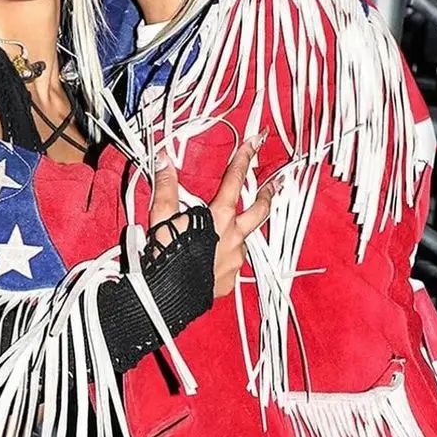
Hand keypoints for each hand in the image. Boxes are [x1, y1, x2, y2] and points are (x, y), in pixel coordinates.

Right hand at [146, 136, 274, 297]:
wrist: (167, 294)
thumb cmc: (165, 255)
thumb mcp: (162, 216)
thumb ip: (166, 187)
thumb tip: (164, 159)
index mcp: (219, 216)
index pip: (234, 179)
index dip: (245, 157)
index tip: (256, 141)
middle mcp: (234, 236)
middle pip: (259, 210)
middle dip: (267, 195)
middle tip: (274, 186)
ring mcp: (235, 259)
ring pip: (244, 239)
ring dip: (240, 231)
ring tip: (232, 229)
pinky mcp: (230, 280)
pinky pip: (232, 264)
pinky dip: (226, 257)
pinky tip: (215, 258)